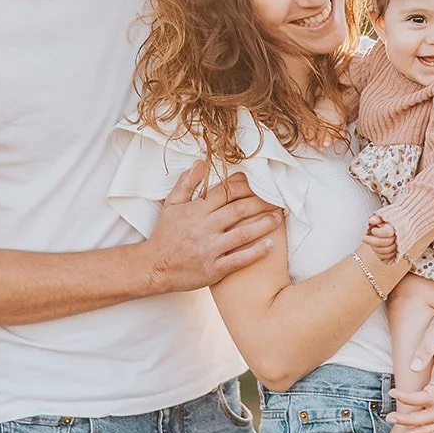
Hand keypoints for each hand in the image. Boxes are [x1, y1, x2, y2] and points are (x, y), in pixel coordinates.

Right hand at [145, 162, 280, 292]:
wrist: (154, 267)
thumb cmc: (165, 235)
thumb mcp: (171, 205)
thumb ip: (186, 184)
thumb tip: (200, 163)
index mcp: (196, 210)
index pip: (225, 192)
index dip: (245, 186)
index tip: (260, 183)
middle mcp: (204, 227)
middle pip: (239, 210)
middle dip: (261, 202)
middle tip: (277, 199)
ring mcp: (210, 249)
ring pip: (243, 233)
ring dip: (264, 224)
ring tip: (279, 218)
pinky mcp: (214, 269)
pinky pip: (239, 259)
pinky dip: (256, 252)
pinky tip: (271, 244)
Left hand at [363, 216, 397, 262]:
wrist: (398, 224)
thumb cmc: (388, 220)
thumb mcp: (382, 215)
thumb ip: (377, 217)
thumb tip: (371, 220)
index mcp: (396, 227)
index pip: (388, 232)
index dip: (378, 232)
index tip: (372, 230)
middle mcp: (399, 237)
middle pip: (385, 242)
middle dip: (372, 241)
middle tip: (363, 237)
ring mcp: (399, 246)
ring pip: (386, 251)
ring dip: (375, 248)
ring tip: (369, 242)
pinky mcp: (397, 252)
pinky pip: (388, 257)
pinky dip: (380, 254)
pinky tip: (375, 248)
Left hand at [382, 306, 433, 432]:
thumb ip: (425, 349)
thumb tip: (413, 368)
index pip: (430, 396)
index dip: (410, 400)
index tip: (392, 392)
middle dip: (411, 420)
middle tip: (389, 417)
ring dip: (421, 428)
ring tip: (401, 431)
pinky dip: (429, 425)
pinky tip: (414, 426)